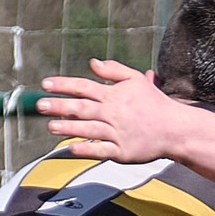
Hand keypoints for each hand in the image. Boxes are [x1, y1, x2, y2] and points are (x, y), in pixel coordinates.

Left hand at [37, 60, 176, 161]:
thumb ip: (114, 71)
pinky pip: (101, 151)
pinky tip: (71, 148)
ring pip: (88, 129)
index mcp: (114, 95)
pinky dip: (86, 149)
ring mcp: (118, 133)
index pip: (84, 86)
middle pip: (82, 107)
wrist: (174, 129)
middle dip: (60, 106)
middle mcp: (113, 113)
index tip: (46, 84)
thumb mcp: (136, 80)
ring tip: (50, 126)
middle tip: (39, 105)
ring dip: (68, 128)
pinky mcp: (122, 151)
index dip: (64, 85)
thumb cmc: (154, 103)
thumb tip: (92, 63)